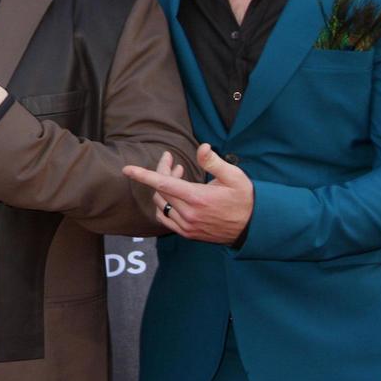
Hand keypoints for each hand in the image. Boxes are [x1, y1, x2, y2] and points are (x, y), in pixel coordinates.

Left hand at [122, 143, 253, 245]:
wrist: (253, 227)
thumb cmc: (245, 198)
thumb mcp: (234, 176)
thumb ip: (214, 162)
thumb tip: (201, 147)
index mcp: (197, 198)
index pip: (163, 184)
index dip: (143, 175)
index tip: (127, 169)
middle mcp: (189, 214)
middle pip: (161, 190)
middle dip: (162, 172)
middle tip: (173, 161)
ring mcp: (187, 226)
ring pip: (162, 204)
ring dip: (163, 188)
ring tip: (179, 175)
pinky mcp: (188, 233)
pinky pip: (165, 218)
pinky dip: (165, 204)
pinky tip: (175, 194)